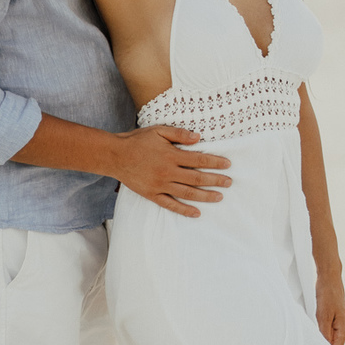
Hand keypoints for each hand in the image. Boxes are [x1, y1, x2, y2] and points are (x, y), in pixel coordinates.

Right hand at [114, 126, 230, 216]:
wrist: (115, 155)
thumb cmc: (137, 141)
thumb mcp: (158, 131)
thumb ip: (179, 134)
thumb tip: (198, 138)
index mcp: (171, 155)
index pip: (199, 159)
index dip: (215, 162)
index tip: (228, 164)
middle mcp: (168, 172)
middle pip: (197, 178)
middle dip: (215, 180)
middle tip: (229, 182)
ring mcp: (160, 185)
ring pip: (187, 193)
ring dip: (205, 196)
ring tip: (219, 197)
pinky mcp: (152, 194)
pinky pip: (170, 205)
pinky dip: (184, 210)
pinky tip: (196, 213)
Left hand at [316, 269, 344, 344]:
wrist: (330, 278)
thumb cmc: (327, 295)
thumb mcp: (323, 316)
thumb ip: (324, 334)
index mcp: (344, 329)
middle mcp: (344, 328)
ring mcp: (341, 323)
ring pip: (331, 338)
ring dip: (322, 343)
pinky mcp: (336, 318)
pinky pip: (329, 331)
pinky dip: (322, 335)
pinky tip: (314, 336)